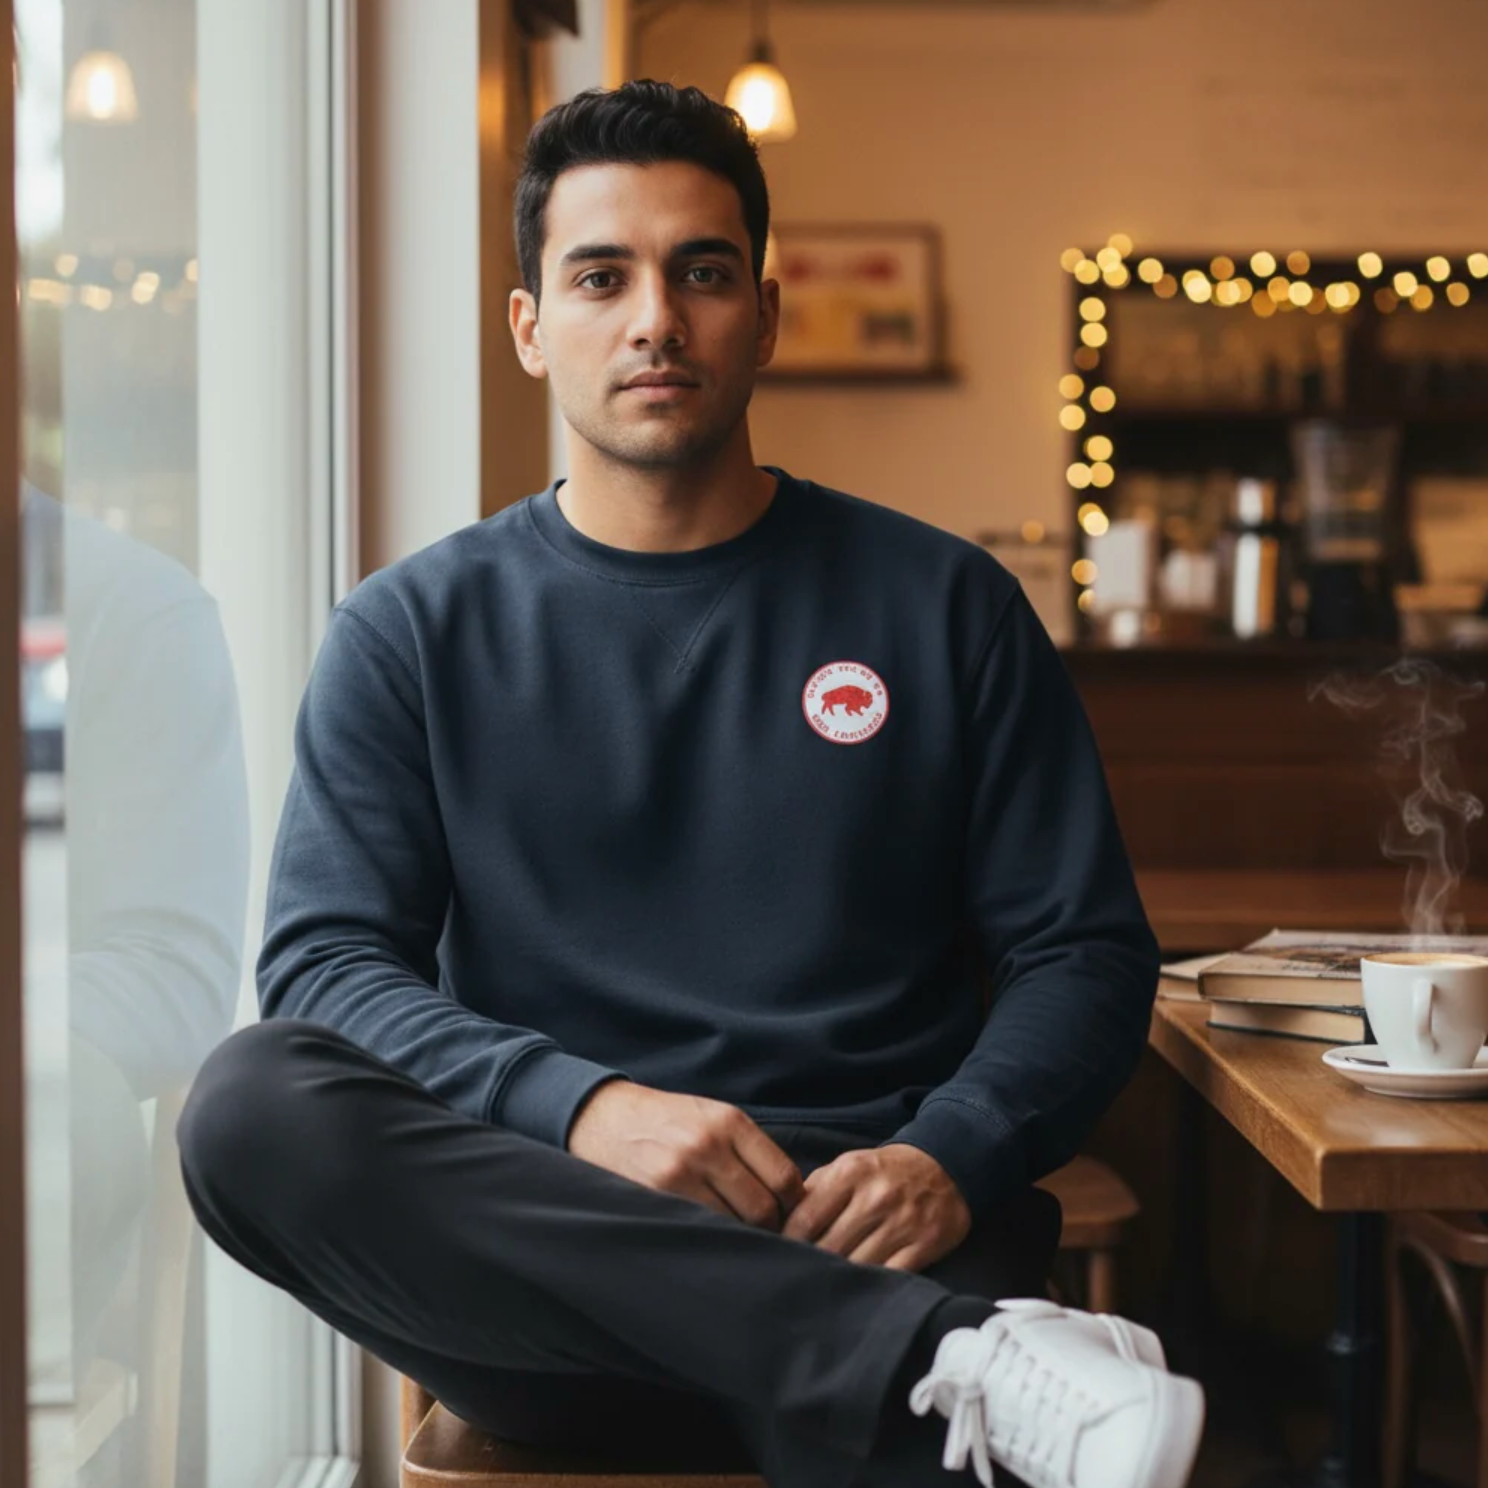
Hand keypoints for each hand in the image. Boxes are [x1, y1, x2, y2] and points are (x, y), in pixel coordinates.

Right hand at [567, 1079, 805, 1231]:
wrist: (605, 1117)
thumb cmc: (667, 1121)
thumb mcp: (712, 1117)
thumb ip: (749, 1150)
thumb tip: (792, 1197)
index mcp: (730, 1122)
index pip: (785, 1177)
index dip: (792, 1205)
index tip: (787, 1216)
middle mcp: (708, 1145)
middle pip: (762, 1208)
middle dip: (769, 1228)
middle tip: (763, 1236)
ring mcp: (681, 1171)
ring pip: (734, 1224)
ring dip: (740, 1238)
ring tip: (736, 1239)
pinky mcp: (657, 1194)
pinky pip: (700, 1228)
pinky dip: (711, 1238)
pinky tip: (709, 1237)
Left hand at [780, 1143, 970, 1271]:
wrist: (945, 1166)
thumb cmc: (884, 1172)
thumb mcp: (849, 1165)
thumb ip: (815, 1189)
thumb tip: (780, 1222)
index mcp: (851, 1173)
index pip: (806, 1219)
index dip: (788, 1242)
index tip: (781, 1254)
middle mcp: (876, 1197)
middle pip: (829, 1247)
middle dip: (810, 1264)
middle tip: (798, 1277)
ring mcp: (902, 1223)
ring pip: (856, 1266)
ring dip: (838, 1280)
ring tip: (823, 1288)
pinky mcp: (925, 1246)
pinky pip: (889, 1276)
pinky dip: (871, 1287)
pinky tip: (858, 1291)